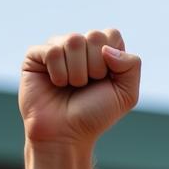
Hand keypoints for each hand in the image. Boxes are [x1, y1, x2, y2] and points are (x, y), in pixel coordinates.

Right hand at [19, 29, 140, 147]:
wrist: (67, 134)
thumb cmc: (95, 115)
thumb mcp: (125, 95)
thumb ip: (131, 66)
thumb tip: (107, 48)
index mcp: (102, 52)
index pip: (112, 34)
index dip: (112, 59)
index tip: (105, 80)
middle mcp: (80, 47)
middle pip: (95, 36)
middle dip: (96, 68)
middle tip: (87, 86)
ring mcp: (57, 48)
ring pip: (73, 41)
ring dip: (78, 74)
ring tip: (72, 87)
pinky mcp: (36, 54)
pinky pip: (52, 51)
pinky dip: (59, 74)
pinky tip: (56, 84)